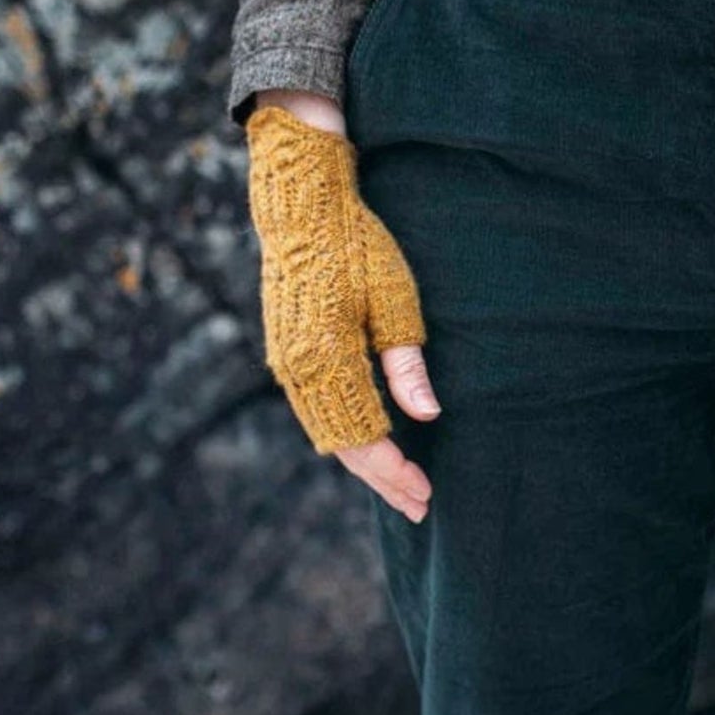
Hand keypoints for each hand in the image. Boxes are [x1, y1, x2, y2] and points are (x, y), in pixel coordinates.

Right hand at [245, 101, 440, 521]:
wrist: (302, 210)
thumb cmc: (357, 248)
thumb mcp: (395, 301)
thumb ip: (407, 365)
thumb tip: (427, 416)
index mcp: (325, 358)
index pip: (363, 437)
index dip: (395, 470)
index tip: (426, 492)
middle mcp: (297, 370)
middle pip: (342, 446)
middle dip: (382, 479)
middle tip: (420, 505)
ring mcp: (287, 365)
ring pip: (326, 433)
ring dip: (363, 464)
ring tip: (399, 488)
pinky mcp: (287, 356)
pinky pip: (315, 412)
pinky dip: (344, 437)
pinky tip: (370, 448)